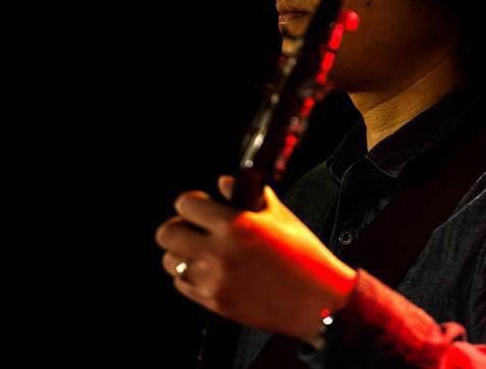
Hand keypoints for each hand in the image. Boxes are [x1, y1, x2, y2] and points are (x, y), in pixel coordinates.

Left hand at [155, 176, 356, 341]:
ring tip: (202, 251)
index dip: (193, 202)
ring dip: (182, 253)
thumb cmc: (305, 256)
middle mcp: (219, 252)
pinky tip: (209, 270)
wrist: (318, 302)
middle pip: (167, 233)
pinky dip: (190, 276)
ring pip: (170, 261)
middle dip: (180, 226)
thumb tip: (223, 183)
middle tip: (195, 228)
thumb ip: (248, 195)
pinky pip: (182, 284)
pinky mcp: (215, 302)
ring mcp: (214, 280)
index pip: (186, 204)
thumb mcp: (280, 216)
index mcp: (236, 225)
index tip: (201, 205)